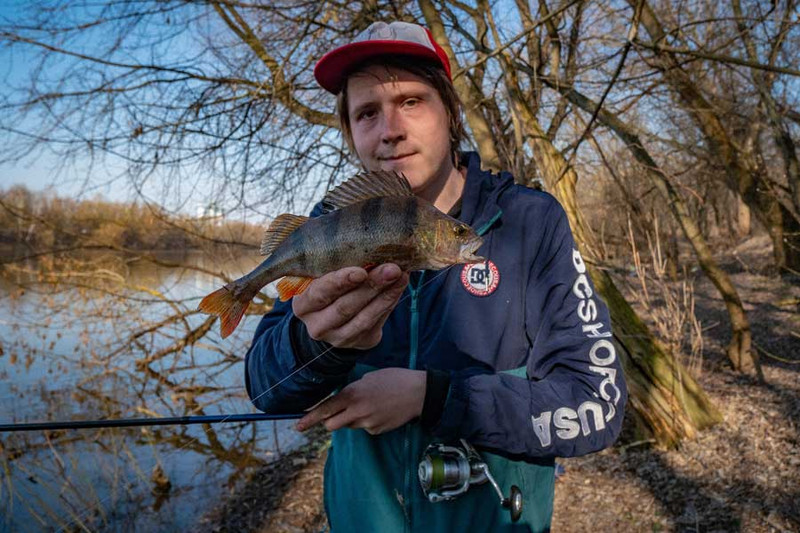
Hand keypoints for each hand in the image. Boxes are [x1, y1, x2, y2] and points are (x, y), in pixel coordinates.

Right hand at [292, 264, 409, 349]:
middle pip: (345, 307)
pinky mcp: (359, 343)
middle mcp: (317, 326)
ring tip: (401, 276)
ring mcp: (338, 338)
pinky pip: (377, 323)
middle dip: (371, 285)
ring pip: (364, 318)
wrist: (332, 319)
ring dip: (386, 296)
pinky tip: (399, 287)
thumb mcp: (322, 276)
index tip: (361, 271)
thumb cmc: (328, 287)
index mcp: (303, 306)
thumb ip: (336, 266)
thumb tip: (368, 247)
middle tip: (391, 269)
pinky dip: (389, 303)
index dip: (340, 282)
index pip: (319, 293)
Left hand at [296, 368, 426, 434]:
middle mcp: (357, 411)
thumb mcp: (368, 379)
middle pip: (332, 425)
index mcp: (353, 394)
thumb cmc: (394, 379)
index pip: (326, 409)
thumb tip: (341, 402)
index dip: (310, 418)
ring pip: (349, 425)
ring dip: (352, 419)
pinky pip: (364, 428)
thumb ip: (351, 391)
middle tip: (338, 413)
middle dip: (330, 421)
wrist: (419, 393)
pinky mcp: (377, 430)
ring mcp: (367, 423)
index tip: (298, 426)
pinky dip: (368, 422)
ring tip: (370, 405)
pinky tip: (380, 411)